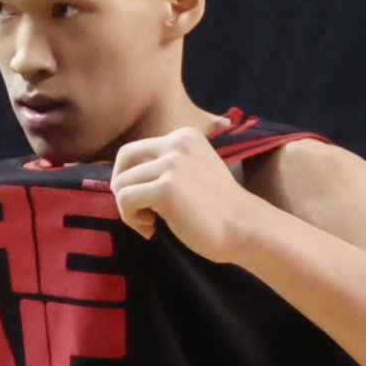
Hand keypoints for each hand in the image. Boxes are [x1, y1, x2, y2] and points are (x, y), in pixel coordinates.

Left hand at [110, 125, 254, 262]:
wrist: (244, 228)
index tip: (148, 202)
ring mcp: (171, 164)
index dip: (132, 178)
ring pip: (121, 184)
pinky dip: (132, 219)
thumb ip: (165, 168)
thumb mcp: (193, 173)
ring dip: (129, 210)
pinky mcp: (166, 188)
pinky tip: (152, 229)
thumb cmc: (218, 210)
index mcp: (184, 136)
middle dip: (122, 188)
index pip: (136, 151)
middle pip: (123, 160)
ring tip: (151, 224)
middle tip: (138, 211)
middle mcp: (177, 143)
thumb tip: (121, 179)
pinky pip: (126, 200)